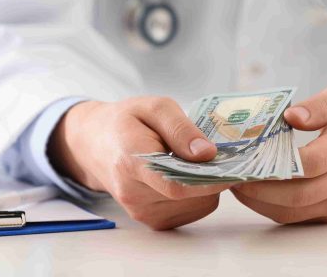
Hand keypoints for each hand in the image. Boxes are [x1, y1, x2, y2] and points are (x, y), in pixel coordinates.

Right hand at [48, 98, 231, 229]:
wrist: (93, 143)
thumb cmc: (126, 120)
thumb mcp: (153, 107)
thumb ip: (180, 129)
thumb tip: (208, 153)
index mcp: (132, 160)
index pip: (177, 185)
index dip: (210, 181)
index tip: (232, 167)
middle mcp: (133, 192)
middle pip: (190, 196)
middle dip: (210, 176)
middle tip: (216, 154)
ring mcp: (139, 210)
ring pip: (195, 206)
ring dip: (204, 187)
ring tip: (193, 162)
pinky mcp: (149, 220)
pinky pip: (188, 212)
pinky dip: (196, 196)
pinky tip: (185, 175)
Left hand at [231, 84, 326, 223]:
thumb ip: (321, 104)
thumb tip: (290, 116)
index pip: (312, 162)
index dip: (278, 162)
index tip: (248, 153)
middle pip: (297, 195)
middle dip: (258, 189)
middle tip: (231, 174)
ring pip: (295, 212)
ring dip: (261, 203)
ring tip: (236, 184)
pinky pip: (301, 218)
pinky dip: (275, 209)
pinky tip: (256, 193)